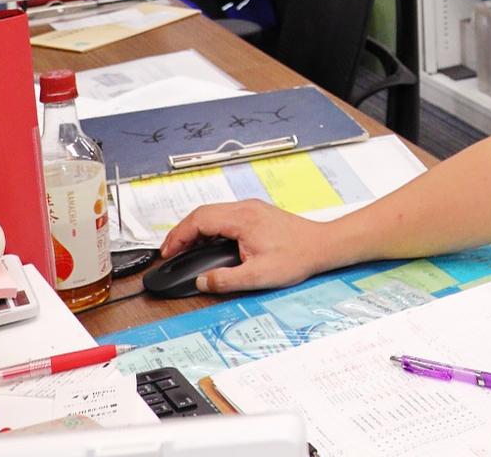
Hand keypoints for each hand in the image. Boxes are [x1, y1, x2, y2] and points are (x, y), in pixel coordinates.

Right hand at [158, 200, 335, 294]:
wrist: (322, 246)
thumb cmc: (297, 257)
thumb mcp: (258, 276)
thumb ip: (226, 280)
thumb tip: (202, 281)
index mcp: (242, 219)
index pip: (199, 220)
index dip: (178, 236)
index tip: (167, 252)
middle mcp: (246, 208)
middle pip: (203, 213)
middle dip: (182, 232)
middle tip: (170, 252)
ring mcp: (252, 209)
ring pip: (213, 213)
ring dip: (196, 230)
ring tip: (185, 249)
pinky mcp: (257, 214)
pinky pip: (225, 216)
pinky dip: (210, 228)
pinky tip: (208, 244)